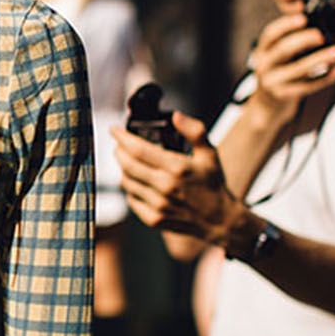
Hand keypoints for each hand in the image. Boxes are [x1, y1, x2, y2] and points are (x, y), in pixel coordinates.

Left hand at [111, 112, 244, 241]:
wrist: (219, 219)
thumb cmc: (213, 184)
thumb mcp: (210, 153)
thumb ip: (194, 131)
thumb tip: (176, 116)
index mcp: (177, 167)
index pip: (138, 149)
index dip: (122, 137)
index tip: (114, 130)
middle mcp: (165, 186)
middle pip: (128, 165)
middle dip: (118, 151)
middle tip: (118, 145)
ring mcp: (159, 205)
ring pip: (127, 182)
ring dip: (122, 169)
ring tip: (126, 161)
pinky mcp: (154, 219)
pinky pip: (132, 200)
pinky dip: (130, 189)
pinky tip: (135, 182)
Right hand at [247, 14, 334, 126]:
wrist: (266, 106)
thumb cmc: (277, 76)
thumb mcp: (275, 58)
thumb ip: (289, 42)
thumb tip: (310, 22)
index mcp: (262, 51)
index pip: (270, 34)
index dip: (286, 24)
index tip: (303, 18)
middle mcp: (264, 65)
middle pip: (283, 49)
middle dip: (304, 40)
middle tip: (320, 36)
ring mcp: (273, 82)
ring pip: (298, 69)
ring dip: (320, 59)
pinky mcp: (284, 96)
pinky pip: (308, 86)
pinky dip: (324, 78)